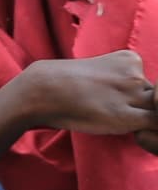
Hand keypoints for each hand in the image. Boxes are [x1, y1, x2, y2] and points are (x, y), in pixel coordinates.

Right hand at [11, 51, 157, 137]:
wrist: (43, 90)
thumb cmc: (65, 82)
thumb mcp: (100, 69)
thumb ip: (121, 81)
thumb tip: (136, 101)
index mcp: (130, 59)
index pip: (151, 83)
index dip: (137, 96)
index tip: (115, 97)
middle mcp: (136, 74)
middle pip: (155, 97)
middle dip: (140, 107)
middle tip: (113, 110)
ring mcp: (132, 94)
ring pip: (156, 110)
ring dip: (142, 119)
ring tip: (116, 118)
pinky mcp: (127, 116)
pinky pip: (155, 124)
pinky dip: (147, 131)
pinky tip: (126, 128)